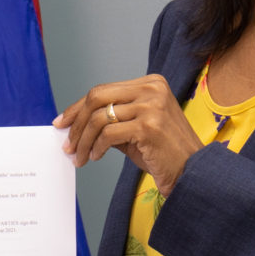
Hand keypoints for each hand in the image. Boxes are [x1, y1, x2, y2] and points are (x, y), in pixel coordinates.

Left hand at [57, 76, 203, 195]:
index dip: (78, 107)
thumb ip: (112, 119)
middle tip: (68, 144)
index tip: (63, 123)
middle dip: (76, 123)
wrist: (192, 172)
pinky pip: (108, 135)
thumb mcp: (136, 128)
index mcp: (151, 83)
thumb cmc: (163, 152)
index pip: (103, 90)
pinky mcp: (149, 126)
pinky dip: (96, 147)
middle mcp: (152, 89)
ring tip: (80, 157)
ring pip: (99, 118)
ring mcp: (152, 106)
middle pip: (97, 98)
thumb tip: (75, 123)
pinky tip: (95, 157)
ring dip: (83, 141)